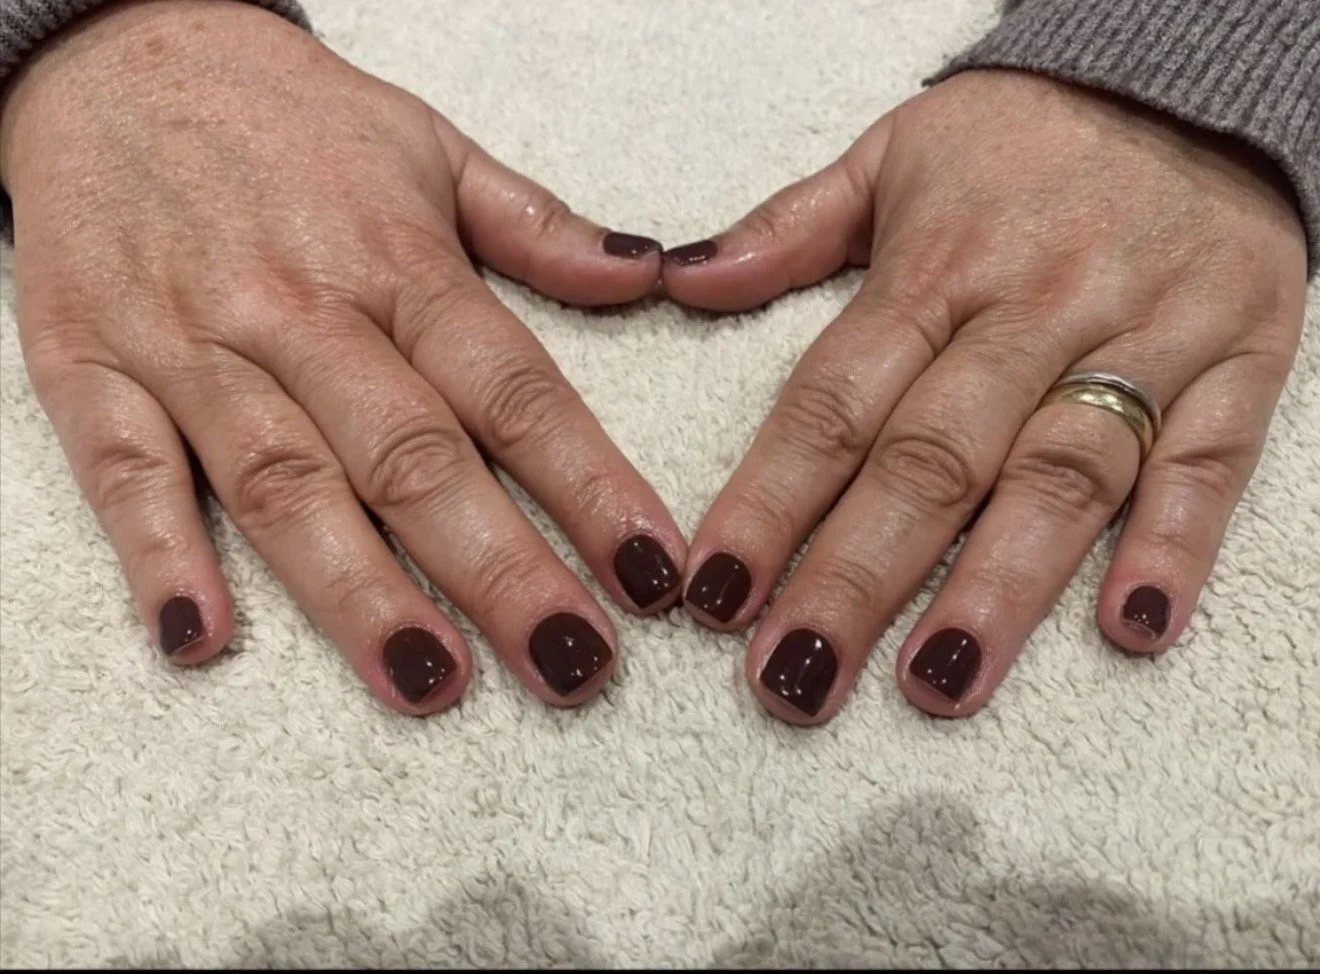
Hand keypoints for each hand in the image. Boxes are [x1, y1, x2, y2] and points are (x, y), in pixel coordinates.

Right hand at [1, 0, 685, 714]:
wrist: (114, 54)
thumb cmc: (285, 119)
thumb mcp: (430, 147)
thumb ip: (540, 226)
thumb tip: (650, 274)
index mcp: (399, 263)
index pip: (516, 393)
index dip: (591, 488)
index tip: (651, 573)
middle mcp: (303, 312)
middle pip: (415, 458)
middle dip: (501, 571)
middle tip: (572, 663)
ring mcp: (194, 344)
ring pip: (285, 482)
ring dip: (358, 590)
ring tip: (429, 680)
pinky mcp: (93, 367)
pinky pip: (125, 469)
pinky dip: (160, 552)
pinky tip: (201, 636)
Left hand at [662, 70, 1307, 722]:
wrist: (1191, 84)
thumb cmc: (1026, 135)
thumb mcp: (896, 152)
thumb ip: (790, 226)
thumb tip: (681, 278)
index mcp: (939, 263)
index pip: (836, 400)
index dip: (769, 501)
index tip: (715, 593)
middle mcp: (1034, 307)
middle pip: (933, 460)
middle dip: (855, 576)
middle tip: (794, 678)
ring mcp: (1143, 336)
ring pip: (1061, 474)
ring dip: (996, 586)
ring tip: (933, 682)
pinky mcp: (1237, 361)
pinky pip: (1209, 460)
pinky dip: (1174, 544)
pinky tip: (1131, 628)